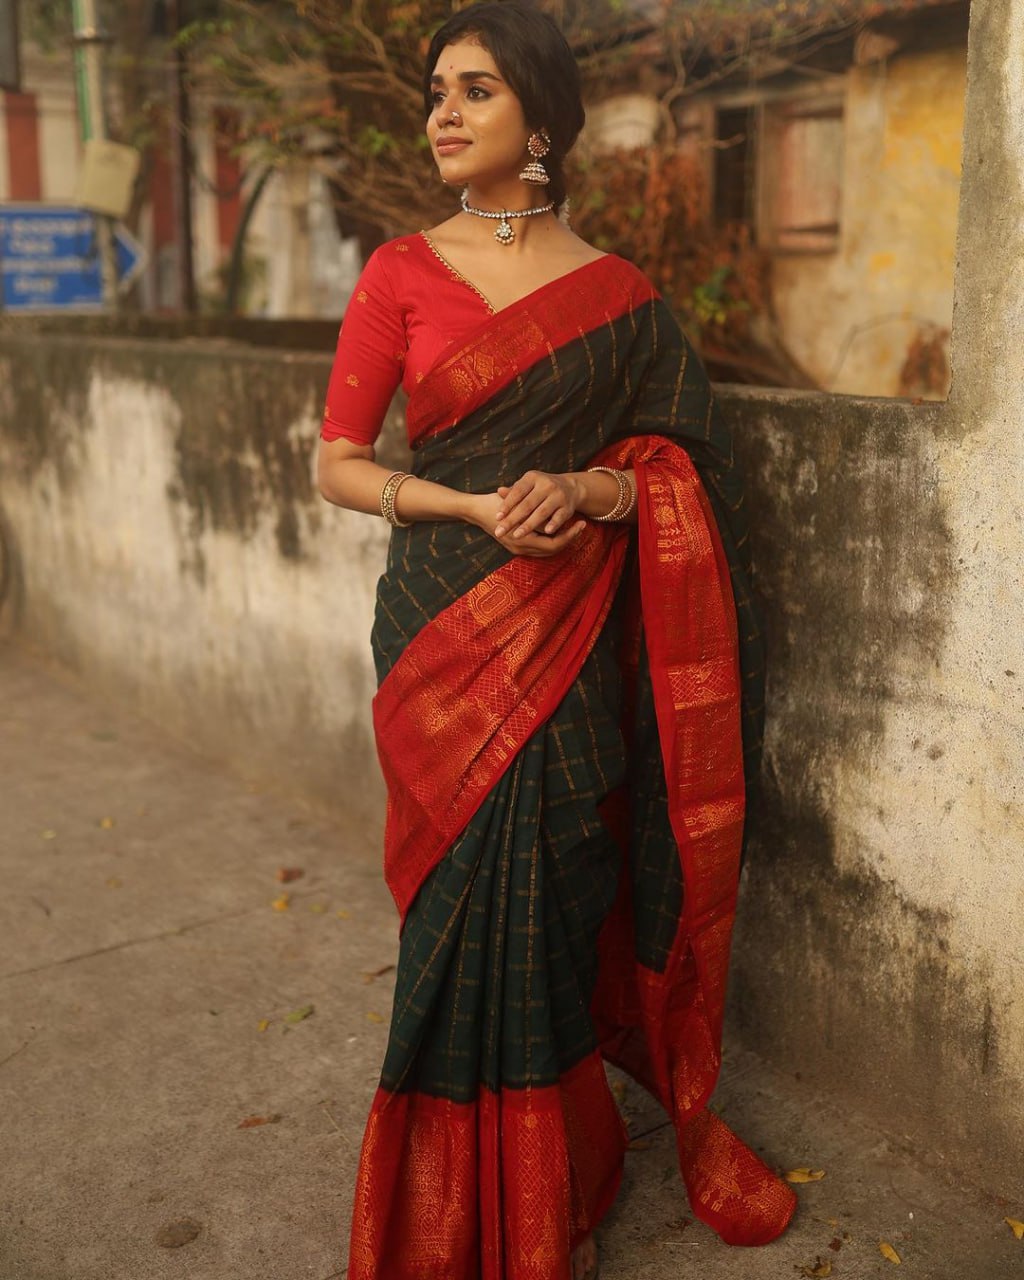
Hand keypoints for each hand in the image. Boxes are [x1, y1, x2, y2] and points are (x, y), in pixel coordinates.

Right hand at [465, 491, 586, 557]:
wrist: (474, 510)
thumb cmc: (494, 503)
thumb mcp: (516, 503)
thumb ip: (533, 510)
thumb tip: (555, 514)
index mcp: (521, 539)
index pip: (553, 544)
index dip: (569, 535)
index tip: (580, 523)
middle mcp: (520, 548)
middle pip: (553, 550)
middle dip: (569, 538)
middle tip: (581, 526)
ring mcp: (517, 549)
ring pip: (547, 550)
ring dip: (561, 540)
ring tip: (573, 528)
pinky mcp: (516, 547)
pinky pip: (540, 547)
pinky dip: (550, 540)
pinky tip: (558, 529)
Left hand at [495, 470, 582, 538]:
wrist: (570, 487)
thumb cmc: (540, 489)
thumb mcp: (527, 486)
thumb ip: (514, 491)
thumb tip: (499, 491)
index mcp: (533, 477)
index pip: (517, 492)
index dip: (507, 505)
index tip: (497, 518)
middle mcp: (546, 484)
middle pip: (527, 504)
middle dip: (512, 519)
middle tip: (500, 532)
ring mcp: (558, 495)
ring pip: (542, 512)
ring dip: (529, 525)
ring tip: (516, 535)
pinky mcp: (567, 506)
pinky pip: (560, 516)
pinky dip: (554, 524)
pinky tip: (547, 532)